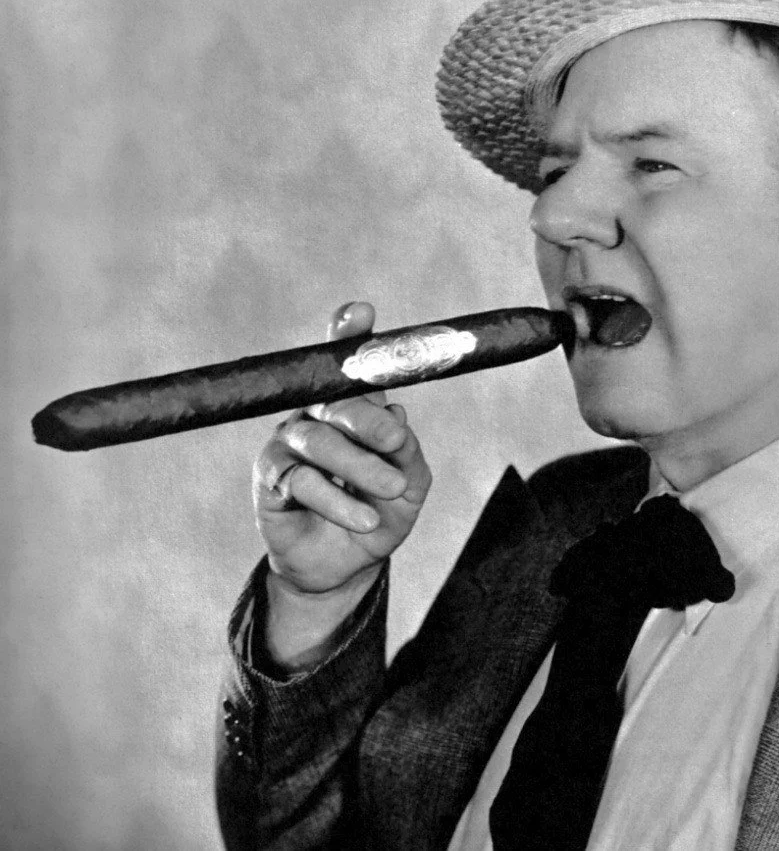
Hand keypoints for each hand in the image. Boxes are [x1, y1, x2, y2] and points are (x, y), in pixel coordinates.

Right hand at [252, 301, 431, 666]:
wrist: (347, 564)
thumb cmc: (380, 511)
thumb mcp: (410, 484)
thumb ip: (406, 452)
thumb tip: (395, 414)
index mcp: (352, 408)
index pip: (345, 364)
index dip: (349, 334)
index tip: (362, 311)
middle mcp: (316, 415)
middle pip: (336, 401)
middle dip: (369, 420)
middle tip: (397, 445)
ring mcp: (288, 442)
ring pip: (319, 441)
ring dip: (359, 467)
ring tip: (389, 493)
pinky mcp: (269, 477)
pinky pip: (300, 479)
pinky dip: (337, 500)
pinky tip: (364, 518)